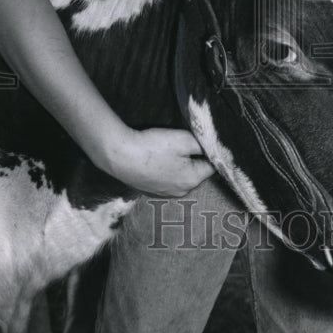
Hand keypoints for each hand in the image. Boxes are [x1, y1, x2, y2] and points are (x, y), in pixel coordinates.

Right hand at [96, 123, 215, 196]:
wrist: (119, 156)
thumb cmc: (153, 147)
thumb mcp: (184, 139)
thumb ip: (203, 144)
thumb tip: (213, 149)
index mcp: (192, 180)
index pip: (212, 166)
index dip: (209, 151)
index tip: (203, 141)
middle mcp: (181, 191)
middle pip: (196, 171)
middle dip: (193, 157)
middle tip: (183, 141)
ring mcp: (165, 193)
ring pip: (181, 174)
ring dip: (179, 163)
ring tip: (167, 148)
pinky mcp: (151, 190)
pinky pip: (166, 178)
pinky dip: (165, 168)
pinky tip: (156, 157)